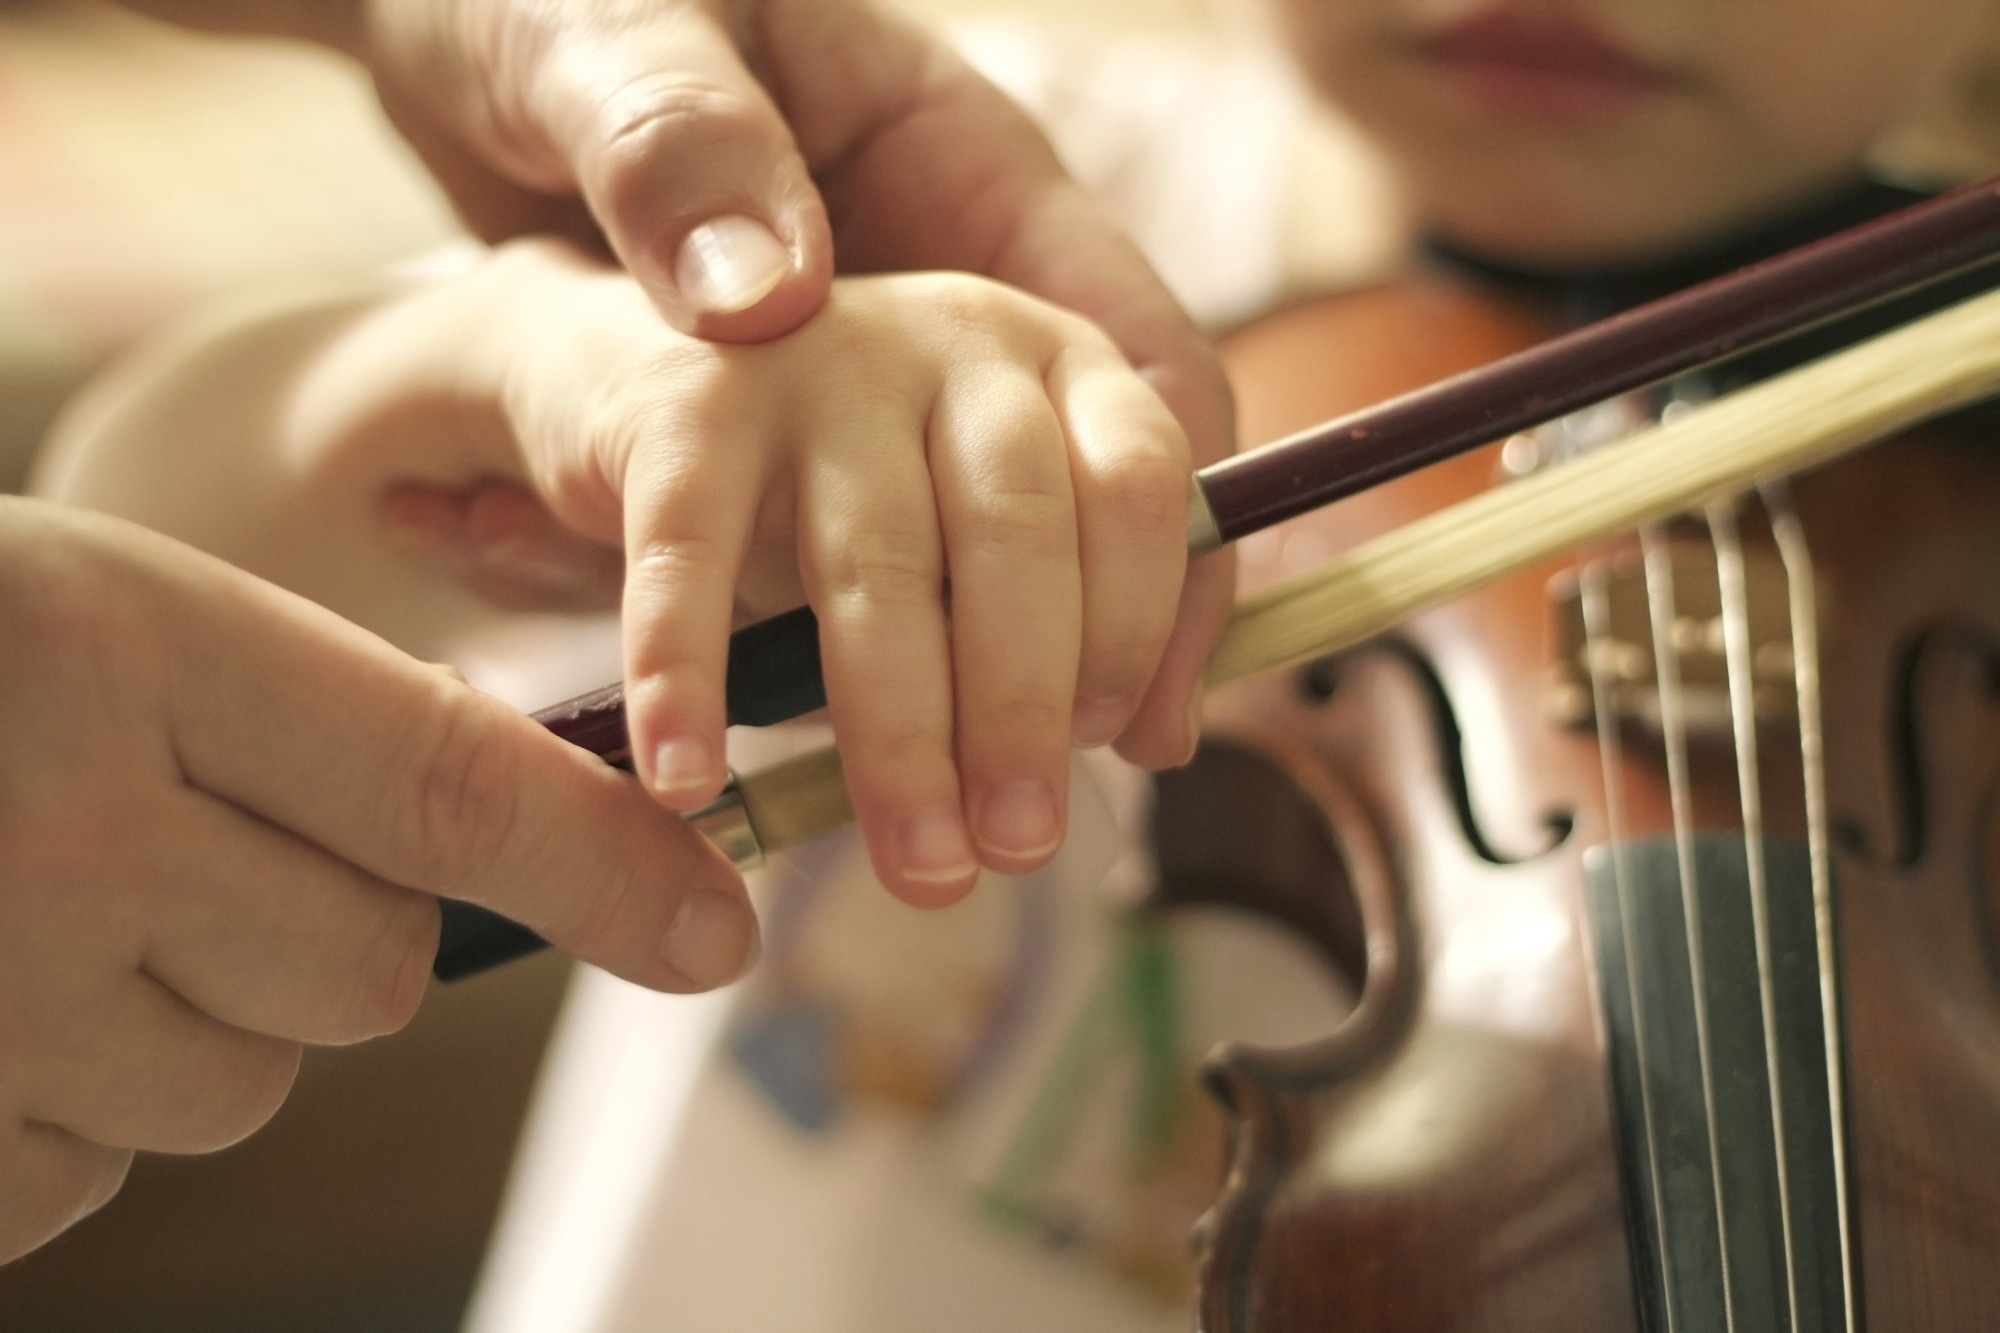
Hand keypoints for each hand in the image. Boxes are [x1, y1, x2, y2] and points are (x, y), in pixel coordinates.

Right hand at [0, 498, 756, 1262]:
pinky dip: (61, 1108)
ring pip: (237, 1086)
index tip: (718, 933)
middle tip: (179, 847)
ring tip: (31, 906)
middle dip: (324, 933)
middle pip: (365, 976)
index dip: (606, 864)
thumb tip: (543, 862)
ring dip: (185, 1022)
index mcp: (114, 647)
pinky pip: (90, 1173)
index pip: (447, 785)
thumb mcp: (86, 617)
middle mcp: (56, 837)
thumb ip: (294, 730)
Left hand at [124, 0, 1235, 785]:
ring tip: (952, 840)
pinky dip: (855, 676)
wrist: (449, 22)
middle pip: (1070, 501)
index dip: (1172, 543)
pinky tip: (852, 773)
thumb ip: (681, 141)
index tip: (1141, 691)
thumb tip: (775, 302)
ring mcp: (871, 369)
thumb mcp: (606, 34)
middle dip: (1048, 673)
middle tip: (1004, 823)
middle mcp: (950, 290)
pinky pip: (840, 565)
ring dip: (983, 707)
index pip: (1142, 367)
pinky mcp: (773, 431)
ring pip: (989, 557)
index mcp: (963, 174)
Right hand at [412, 240, 1199, 903]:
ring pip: (878, 562)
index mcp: (1056, 367)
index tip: (1110, 743)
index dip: (1140, 619)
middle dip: (1024, 708)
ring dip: (903, 732)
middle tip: (1021, 846)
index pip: (1136, 481)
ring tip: (919, 862)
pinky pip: (689, 551)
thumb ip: (1092, 618)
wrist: (657, 390)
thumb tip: (1160, 743)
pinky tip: (691, 778)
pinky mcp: (684, 402)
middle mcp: (952, 341)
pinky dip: (687, 673)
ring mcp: (817, 360)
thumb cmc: (858, 499)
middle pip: (1017, 530)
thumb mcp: (983, 546)